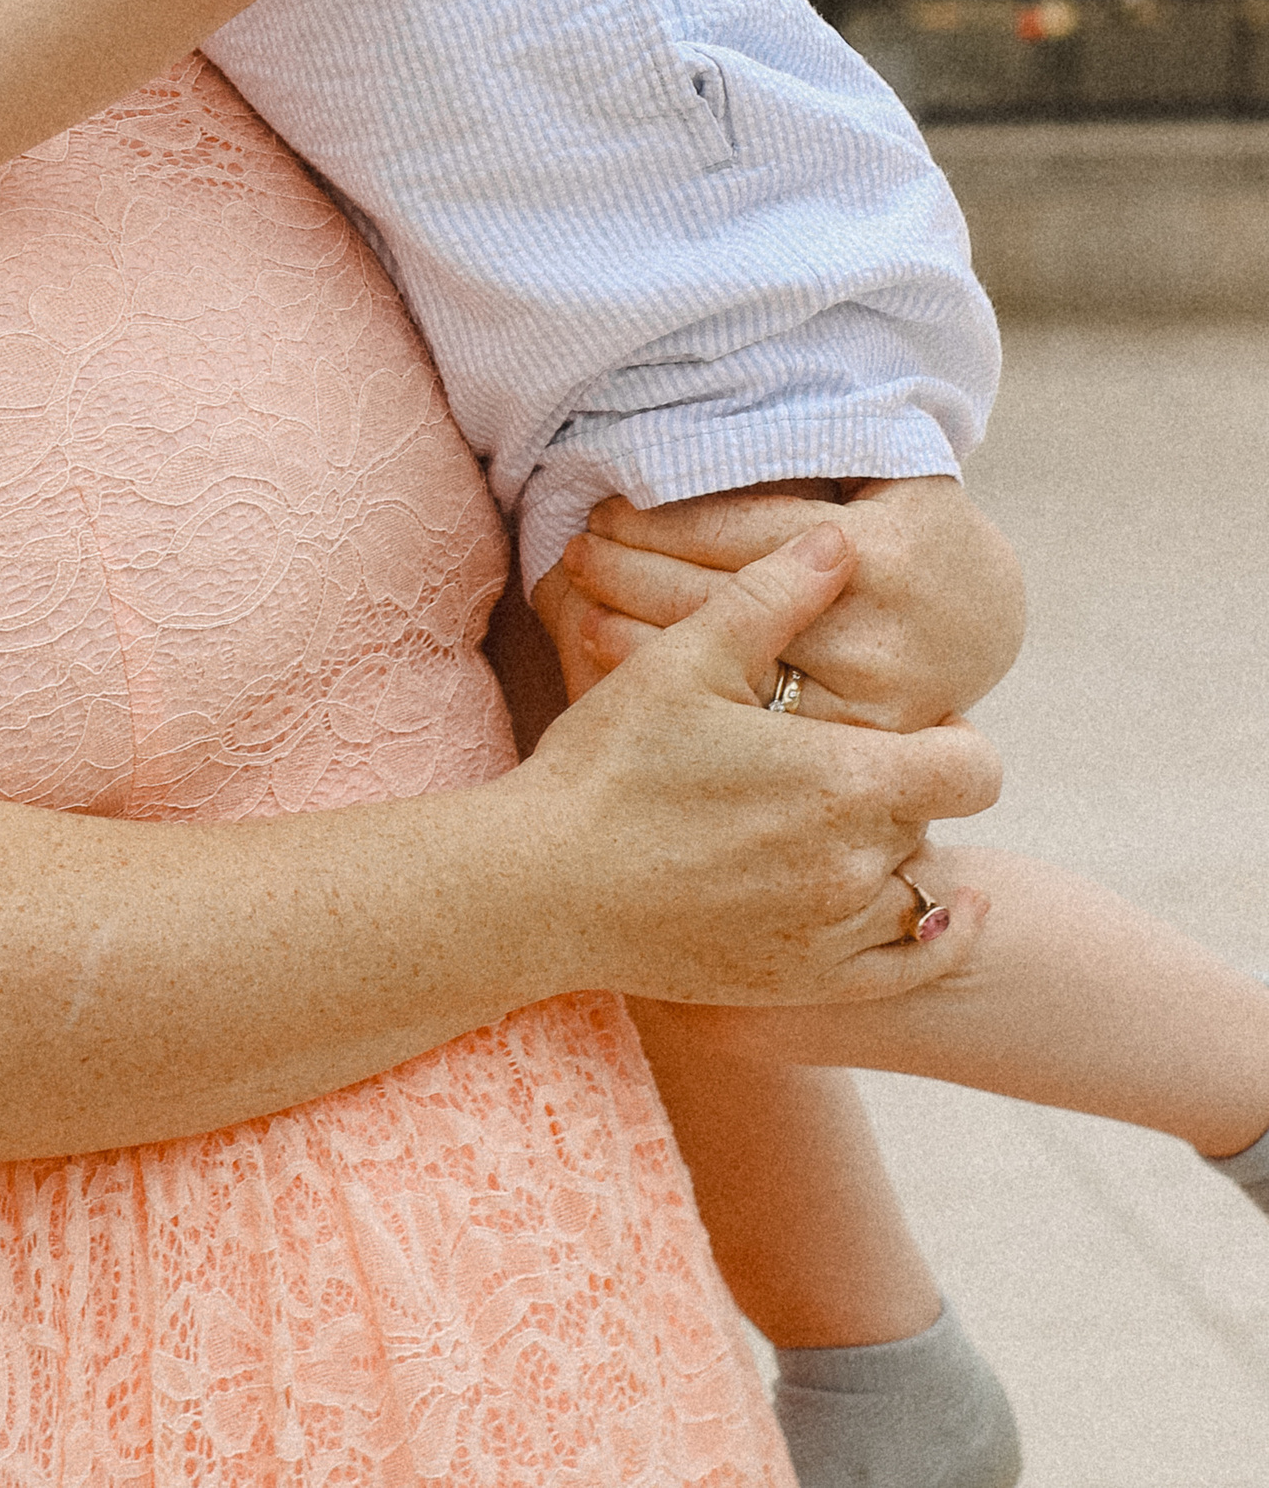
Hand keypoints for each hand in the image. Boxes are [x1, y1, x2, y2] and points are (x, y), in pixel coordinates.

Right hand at [519, 522, 1002, 1010]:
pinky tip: (943, 905)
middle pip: (936, 819)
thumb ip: (772, 595)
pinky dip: (939, 936)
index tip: (902, 721)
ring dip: (898, 849)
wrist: (545, 882)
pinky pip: (914, 966)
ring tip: (839, 818)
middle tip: (839, 759)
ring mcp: (836, 933)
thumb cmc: (612, 762)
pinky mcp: (809, 981)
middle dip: (904, 784)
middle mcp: (856, 865)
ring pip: (921, 885)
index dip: (951, 735)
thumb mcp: (687, 659)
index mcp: (843, 780)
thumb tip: (838, 539)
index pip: (973, 766)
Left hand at [541, 476, 1026, 730]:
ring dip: (635, 631)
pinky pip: (744, 723)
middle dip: (632, 571)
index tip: (603, 509)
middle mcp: (874, 636)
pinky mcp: (849, 754)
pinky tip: (618, 660)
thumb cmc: (907, 525)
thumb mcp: (875, 472)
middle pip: (720, 603)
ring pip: (724, 669)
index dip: (659, 521)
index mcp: (878, 551)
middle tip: (575, 551)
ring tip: (579, 597)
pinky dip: (677, 690)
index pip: (739, 535)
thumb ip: (804, 457)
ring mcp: (864, 708)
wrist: (981, 612)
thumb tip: (689, 432)